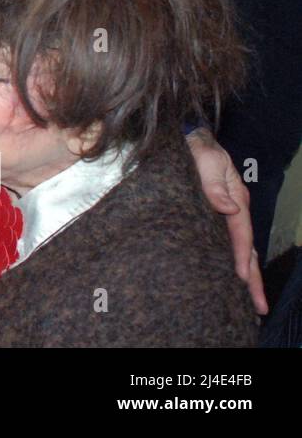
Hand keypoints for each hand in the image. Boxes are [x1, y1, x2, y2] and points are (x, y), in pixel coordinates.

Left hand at [187, 127, 266, 313]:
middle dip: (252, 278)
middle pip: (247, 248)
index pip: (241, 233)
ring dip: (245, 275)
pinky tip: (230, 279)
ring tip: (250, 303)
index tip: (240, 278)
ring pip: (240, 250)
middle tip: (258, 307)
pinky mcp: (214, 218)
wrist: (187, 139)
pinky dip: (232, 262)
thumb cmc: (197, 148)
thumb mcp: (206, 160)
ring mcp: (226, 215)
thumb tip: (228, 208)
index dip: (241, 256)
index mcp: (236, 199)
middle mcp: (234, 210)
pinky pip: (227, 244)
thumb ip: (214, 183)